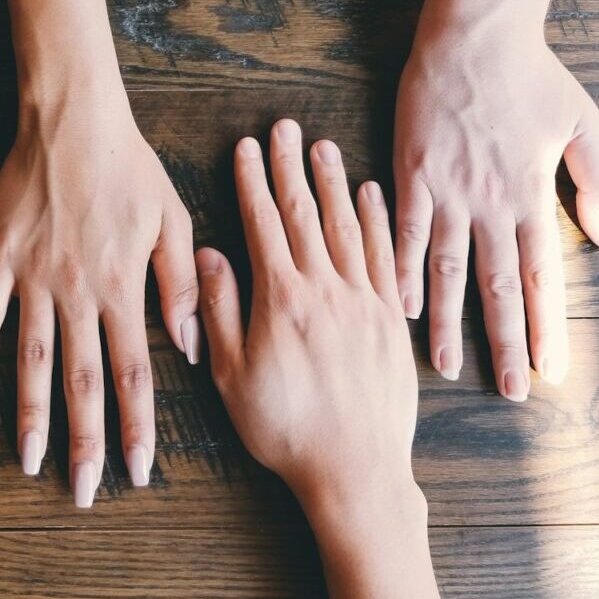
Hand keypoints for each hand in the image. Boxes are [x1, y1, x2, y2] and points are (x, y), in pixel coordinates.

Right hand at [0, 81, 198, 506]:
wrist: (71, 117)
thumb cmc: (128, 165)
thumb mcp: (171, 218)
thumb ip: (179, 284)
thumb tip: (191, 346)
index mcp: (122, 286)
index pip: (134, 373)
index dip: (137, 426)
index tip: (138, 470)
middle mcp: (76, 292)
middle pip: (82, 381)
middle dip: (85, 441)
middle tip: (84, 490)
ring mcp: (32, 277)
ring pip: (31, 360)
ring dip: (31, 415)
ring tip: (30, 461)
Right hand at [197, 119, 415, 497]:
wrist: (355, 470)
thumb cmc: (284, 429)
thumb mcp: (230, 375)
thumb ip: (218, 310)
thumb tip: (207, 254)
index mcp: (281, 299)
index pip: (263, 224)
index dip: (252, 181)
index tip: (247, 147)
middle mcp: (325, 289)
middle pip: (305, 214)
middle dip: (291, 167)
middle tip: (286, 127)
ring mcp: (364, 302)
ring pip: (347, 227)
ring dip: (333, 183)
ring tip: (324, 146)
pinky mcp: (391, 320)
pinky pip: (386, 257)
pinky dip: (378, 221)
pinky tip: (371, 196)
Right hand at [393, 24, 598, 398]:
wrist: (473, 36)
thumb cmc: (531, 75)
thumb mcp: (583, 123)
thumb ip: (596, 182)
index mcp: (532, 195)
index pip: (541, 275)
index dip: (546, 326)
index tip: (551, 370)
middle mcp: (490, 203)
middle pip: (497, 286)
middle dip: (505, 342)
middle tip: (509, 391)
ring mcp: (447, 191)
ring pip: (448, 269)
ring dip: (447, 322)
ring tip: (444, 367)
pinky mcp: (411, 174)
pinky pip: (405, 232)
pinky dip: (402, 270)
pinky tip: (398, 305)